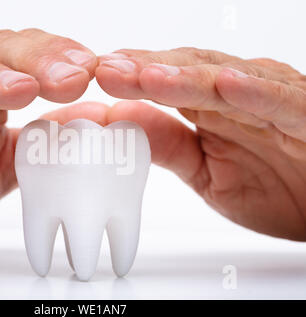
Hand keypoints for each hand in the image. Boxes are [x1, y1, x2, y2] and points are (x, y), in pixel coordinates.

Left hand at [53, 48, 305, 240]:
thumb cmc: (273, 185)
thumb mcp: (204, 170)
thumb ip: (166, 143)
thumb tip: (118, 117)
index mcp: (210, 105)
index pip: (163, 81)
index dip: (129, 78)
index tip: (93, 77)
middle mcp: (238, 95)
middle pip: (186, 72)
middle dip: (144, 70)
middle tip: (107, 69)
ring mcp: (271, 103)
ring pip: (225, 82)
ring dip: (185, 76)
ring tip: (147, 75)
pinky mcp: (305, 118)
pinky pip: (280, 102)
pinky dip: (254, 92)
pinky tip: (225, 84)